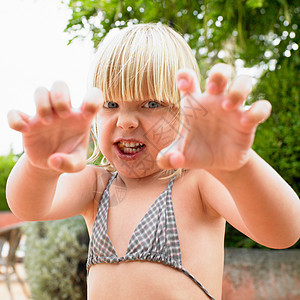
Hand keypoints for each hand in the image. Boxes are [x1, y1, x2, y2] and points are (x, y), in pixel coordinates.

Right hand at [7, 81, 100, 172]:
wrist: (50, 165)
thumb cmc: (69, 158)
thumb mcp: (77, 165)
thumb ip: (71, 164)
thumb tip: (53, 159)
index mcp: (81, 116)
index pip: (92, 94)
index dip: (92, 98)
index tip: (87, 115)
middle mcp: (62, 111)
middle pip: (60, 84)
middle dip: (61, 96)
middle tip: (64, 115)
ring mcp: (44, 115)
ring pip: (40, 91)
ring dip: (42, 104)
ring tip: (47, 122)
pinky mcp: (27, 123)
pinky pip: (15, 113)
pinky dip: (16, 120)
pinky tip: (26, 131)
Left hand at [157, 64, 271, 170]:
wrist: (217, 163)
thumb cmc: (195, 151)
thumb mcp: (178, 156)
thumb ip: (167, 159)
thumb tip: (173, 160)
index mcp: (194, 103)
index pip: (188, 77)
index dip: (185, 75)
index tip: (183, 85)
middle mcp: (214, 101)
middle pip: (221, 71)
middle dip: (219, 73)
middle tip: (212, 89)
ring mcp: (233, 109)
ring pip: (245, 81)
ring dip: (239, 89)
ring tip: (227, 107)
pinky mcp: (248, 122)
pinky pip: (262, 107)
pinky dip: (257, 111)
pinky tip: (244, 123)